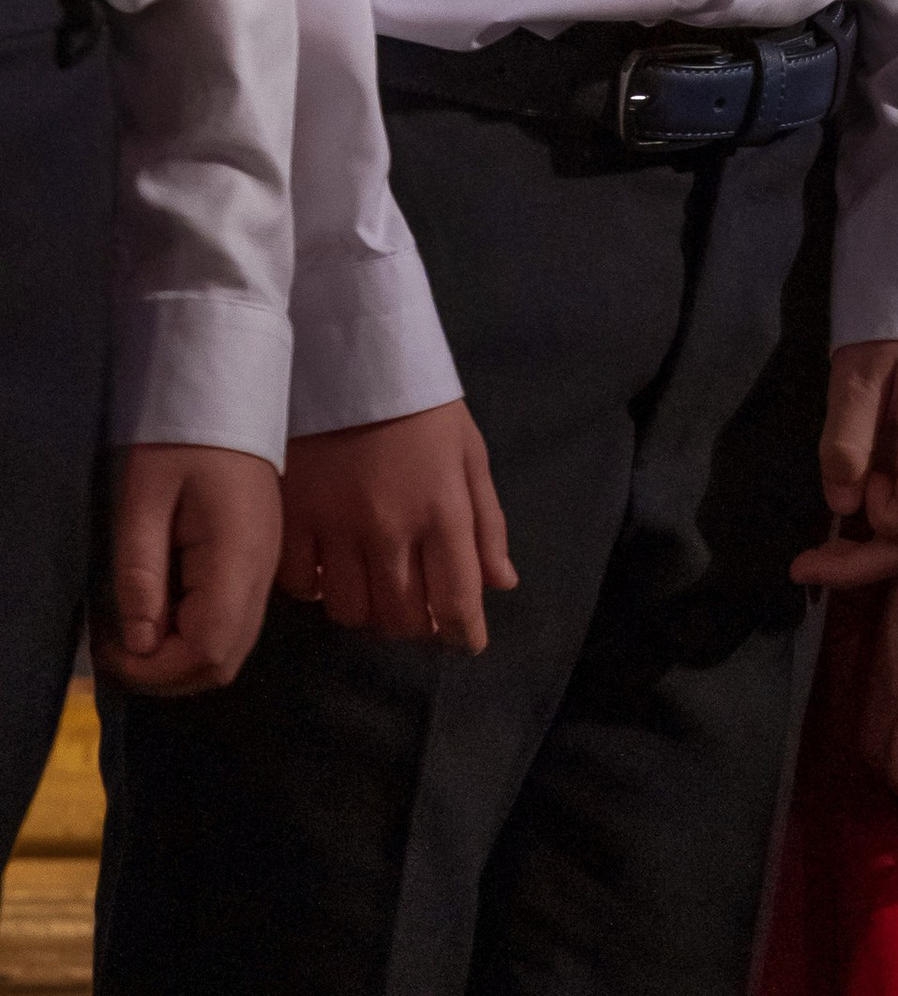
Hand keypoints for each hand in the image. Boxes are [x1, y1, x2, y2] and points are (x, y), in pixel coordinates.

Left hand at [94, 445, 281, 694]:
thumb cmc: (182, 442)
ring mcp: (267, 568)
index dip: (157, 670)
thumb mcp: (144, 500)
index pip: (208, 651)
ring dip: (182, 657)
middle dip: (167, 673)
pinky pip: (235, 623)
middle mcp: (263, 572)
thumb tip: (139, 644)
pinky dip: (198, 636)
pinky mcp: (261, 562)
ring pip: (232, 648)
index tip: (113, 648)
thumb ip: (141, 573)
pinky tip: (166, 609)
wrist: (229, 396)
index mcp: (238, 556)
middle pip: (224, 663)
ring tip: (139, 629)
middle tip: (121, 645)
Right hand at [280, 399, 515, 651]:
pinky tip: (329, 571)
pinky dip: (316, 591)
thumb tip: (502, 584)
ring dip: (368, 612)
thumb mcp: (470, 454)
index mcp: (443, 511)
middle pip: (401, 618)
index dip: (462, 633)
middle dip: (416, 625)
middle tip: (417, 607)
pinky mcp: (294, 519)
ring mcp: (337, 527)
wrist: (354, 357)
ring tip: (374, 588)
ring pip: (350, 612)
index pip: (455, 600)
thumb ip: (486, 524)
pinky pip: (300, 587)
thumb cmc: (423, 408)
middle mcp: (391, 530)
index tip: (463, 641)